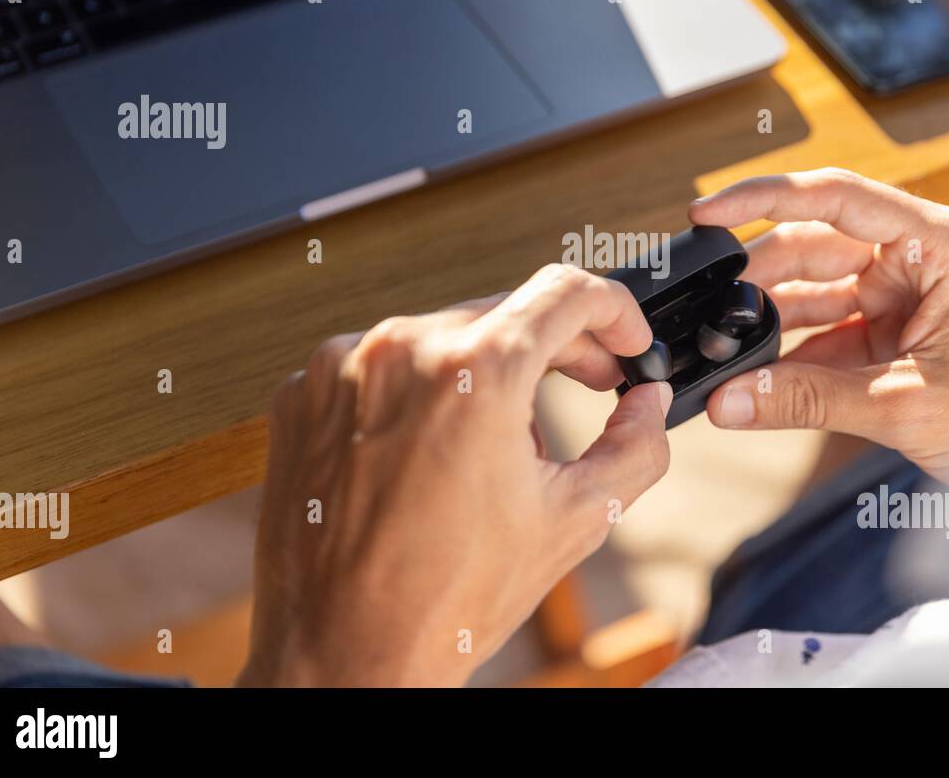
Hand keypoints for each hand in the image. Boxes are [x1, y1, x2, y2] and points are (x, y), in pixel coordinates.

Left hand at [239, 265, 671, 686]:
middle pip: (505, 312)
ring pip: (444, 337)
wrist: (342, 656)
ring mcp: (340, 369)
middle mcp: (399, 351)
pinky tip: (438, 450)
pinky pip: (384, 365)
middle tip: (591, 384)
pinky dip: (422, 391)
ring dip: (489, 371)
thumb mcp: (574, 522)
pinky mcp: (302, 394)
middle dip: (560, 346)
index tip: (624, 337)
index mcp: (474, 374)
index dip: (615, 309)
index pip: (565, 291)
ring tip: (504, 443)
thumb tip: (646, 403)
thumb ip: (635, 447)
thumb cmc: (445, 602)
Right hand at [689, 169, 948, 481]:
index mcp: (942, 245)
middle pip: (813, 243)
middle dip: (757, 274)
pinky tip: (750, 370)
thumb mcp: (906, 407)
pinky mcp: (887, 328)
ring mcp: (900, 291)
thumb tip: (726, 400)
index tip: (707, 210)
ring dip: (766, 314)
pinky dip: (785, 348)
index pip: (838, 197)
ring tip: (720, 345)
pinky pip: (820, 326)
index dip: (765, 197)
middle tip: (706, 308)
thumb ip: (808, 400)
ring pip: (810, 285)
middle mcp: (918, 256)